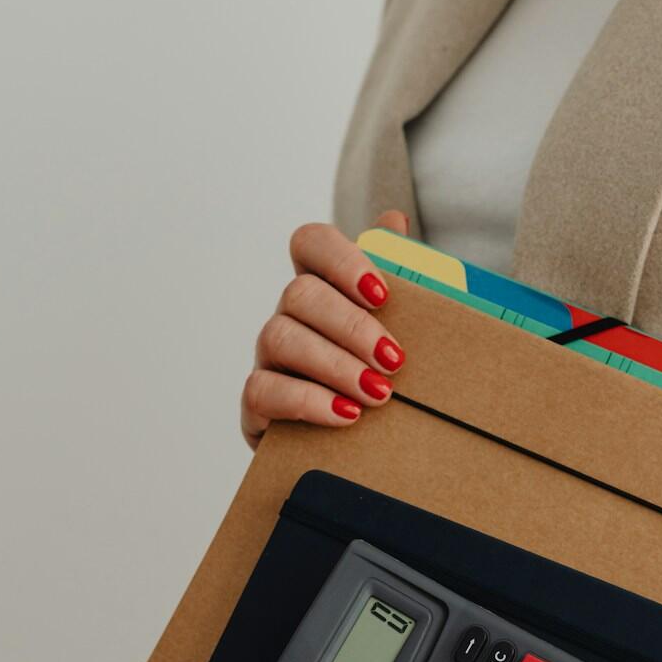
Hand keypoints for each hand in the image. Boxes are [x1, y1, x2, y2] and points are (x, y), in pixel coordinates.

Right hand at [241, 210, 410, 445]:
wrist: (362, 441)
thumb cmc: (383, 373)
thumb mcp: (404, 328)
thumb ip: (402, 279)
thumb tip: (393, 221)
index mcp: (324, 286)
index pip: (312, 243)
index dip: (343, 260)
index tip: (383, 295)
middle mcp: (290, 314)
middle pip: (301, 294)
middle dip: (352, 326)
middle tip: (394, 360)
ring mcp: (269, 356)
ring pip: (281, 337)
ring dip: (335, 365)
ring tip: (378, 394)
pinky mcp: (257, 403)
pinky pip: (264, 390)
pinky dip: (308, 401)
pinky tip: (346, 414)